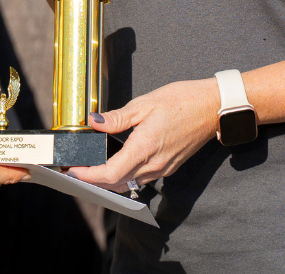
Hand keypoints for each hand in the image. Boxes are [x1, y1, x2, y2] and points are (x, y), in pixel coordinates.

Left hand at [69, 80, 219, 190]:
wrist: (212, 108)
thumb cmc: (181, 101)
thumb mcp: (145, 103)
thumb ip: (118, 117)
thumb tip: (94, 122)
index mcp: (145, 147)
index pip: (110, 173)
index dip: (89, 176)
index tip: (72, 171)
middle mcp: (154, 164)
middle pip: (117, 183)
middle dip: (93, 181)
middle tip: (74, 169)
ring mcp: (163, 169)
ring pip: (129, 184)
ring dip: (108, 181)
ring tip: (90, 168)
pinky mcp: (168, 167)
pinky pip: (141, 179)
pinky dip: (124, 176)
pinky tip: (115, 164)